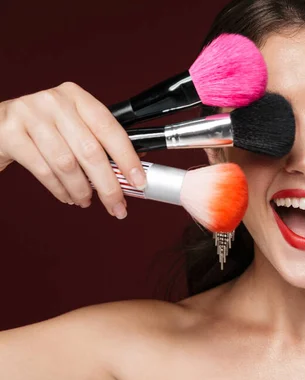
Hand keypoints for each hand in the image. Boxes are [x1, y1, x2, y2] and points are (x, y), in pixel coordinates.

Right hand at [0, 82, 144, 218]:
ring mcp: (30, 115)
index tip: (139, 181)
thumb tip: (132, 171)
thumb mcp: (73, 125)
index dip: (127, 158)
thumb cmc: (43, 128)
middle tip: (116, 205)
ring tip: (87, 201)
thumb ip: (99, 142)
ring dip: (82, 190)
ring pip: (67, 164)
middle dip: (108, 185)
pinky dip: (60, 189)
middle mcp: (55, 102)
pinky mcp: (10, 133)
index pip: (110, 129)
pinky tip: (68, 196)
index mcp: (77, 97)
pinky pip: (43, 170)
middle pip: (91, 151)